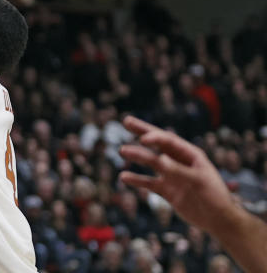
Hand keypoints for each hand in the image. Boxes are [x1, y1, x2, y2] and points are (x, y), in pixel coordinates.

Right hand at [119, 115, 237, 233]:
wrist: (219, 221)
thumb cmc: (215, 197)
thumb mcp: (199, 181)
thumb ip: (179, 170)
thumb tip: (159, 159)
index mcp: (191, 155)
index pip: (169, 141)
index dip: (155, 137)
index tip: (142, 139)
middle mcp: (179, 162)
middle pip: (158, 144)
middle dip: (143, 132)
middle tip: (126, 121)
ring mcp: (172, 176)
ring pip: (151, 162)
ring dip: (137, 156)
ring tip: (122, 151)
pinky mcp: (167, 190)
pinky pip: (149, 182)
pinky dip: (137, 180)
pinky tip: (124, 177)